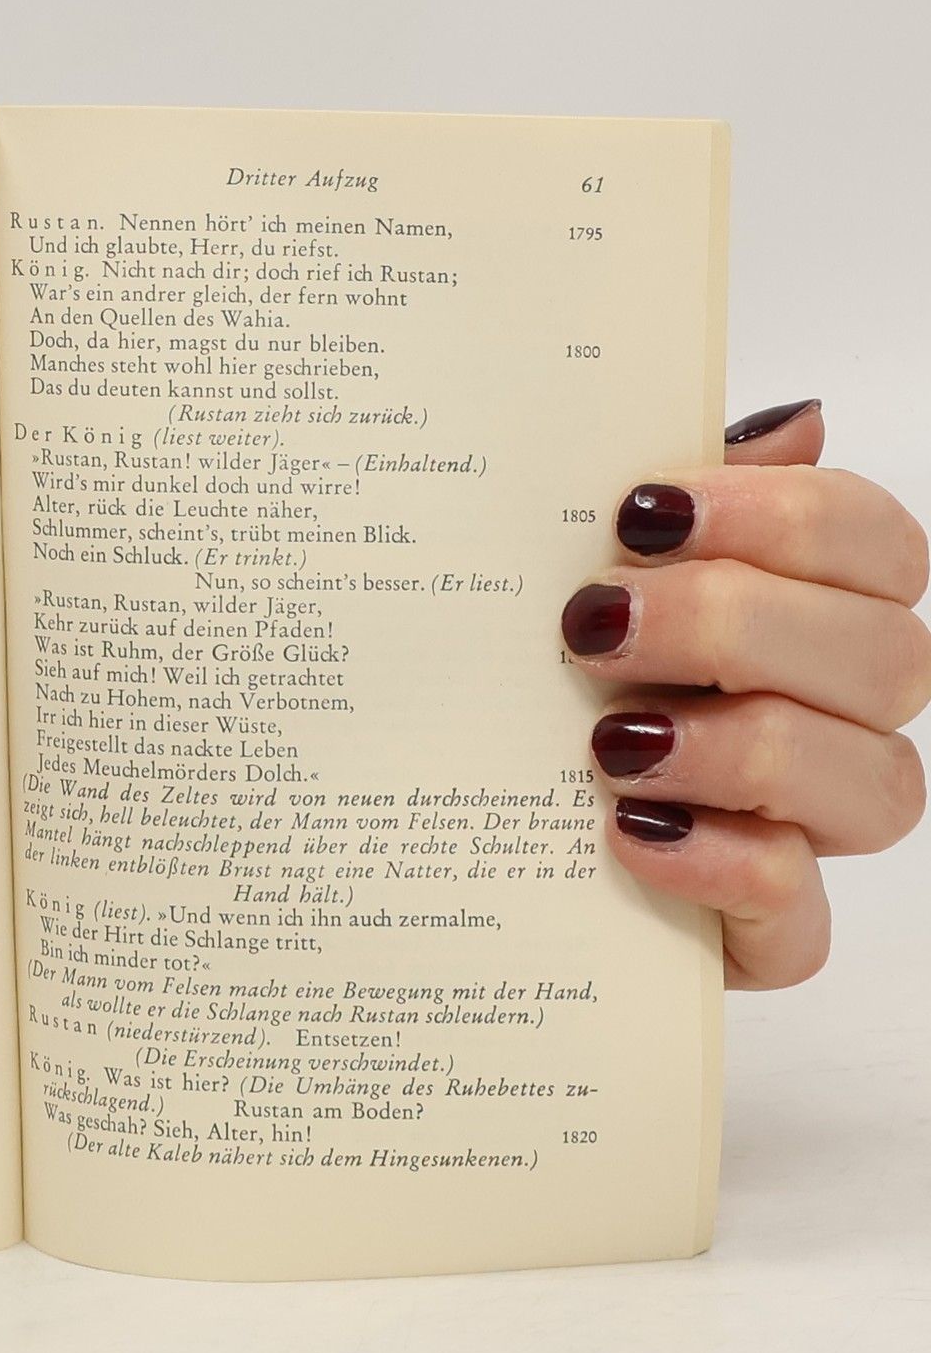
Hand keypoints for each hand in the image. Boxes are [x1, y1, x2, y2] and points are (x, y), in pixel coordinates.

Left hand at [562, 399, 930, 986]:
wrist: (468, 836)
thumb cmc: (547, 686)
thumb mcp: (586, 585)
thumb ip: (681, 511)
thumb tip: (796, 423)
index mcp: (810, 615)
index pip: (873, 545)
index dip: (778, 516)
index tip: (639, 512)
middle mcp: (837, 717)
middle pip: (884, 656)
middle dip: (735, 624)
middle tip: (591, 622)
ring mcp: (811, 828)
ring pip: (874, 783)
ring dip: (739, 748)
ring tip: (608, 741)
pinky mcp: (766, 930)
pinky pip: (797, 908)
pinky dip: (721, 865)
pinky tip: (628, 831)